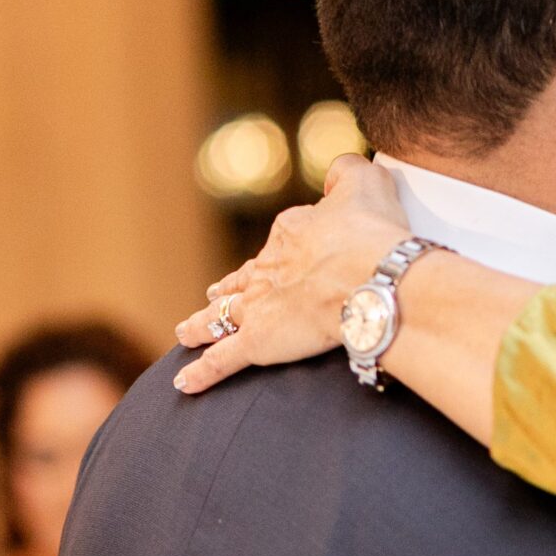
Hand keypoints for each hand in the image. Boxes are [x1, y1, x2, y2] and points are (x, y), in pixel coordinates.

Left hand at [173, 153, 408, 392]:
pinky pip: (222, 360)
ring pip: (221, 317)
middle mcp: (268, 269)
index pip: (282, 243)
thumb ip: (348, 174)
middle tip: (214, 295)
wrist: (370, 277)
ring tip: (186, 332)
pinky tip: (183, 383)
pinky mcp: (257, 342)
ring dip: (202, 325)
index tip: (286, 257)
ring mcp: (258, 307)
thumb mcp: (365, 185)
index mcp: (292, 234)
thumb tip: (338, 172)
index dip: (285, 252)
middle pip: (242, 281)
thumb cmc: (372, 234)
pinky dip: (202, 373)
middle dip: (228, 289)